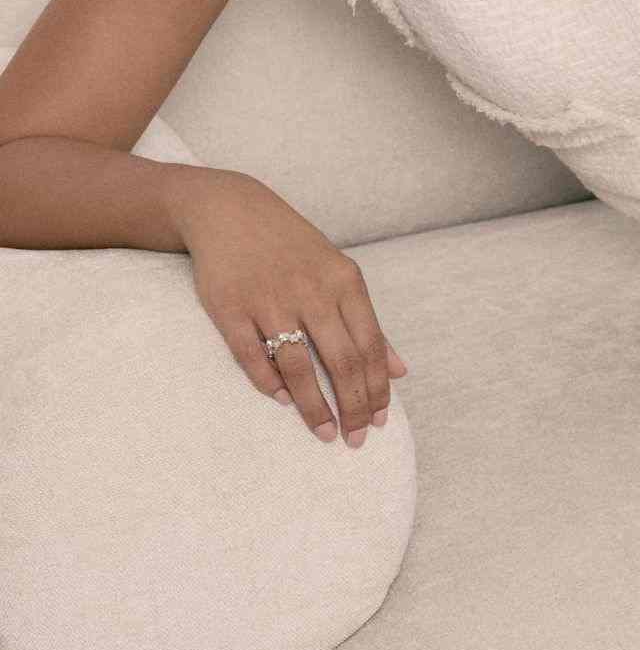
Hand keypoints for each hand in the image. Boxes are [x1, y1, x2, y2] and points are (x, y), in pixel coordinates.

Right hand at [168, 168, 408, 446]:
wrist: (232, 210)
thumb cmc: (294, 249)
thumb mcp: (339, 275)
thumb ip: (368, 323)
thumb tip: (399, 370)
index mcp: (344, 282)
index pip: (370, 346)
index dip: (376, 387)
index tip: (379, 420)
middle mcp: (311, 292)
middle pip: (341, 360)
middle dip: (353, 405)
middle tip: (355, 438)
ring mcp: (270, 300)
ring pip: (298, 366)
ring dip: (314, 406)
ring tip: (325, 432)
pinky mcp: (230, 308)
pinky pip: (251, 356)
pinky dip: (269, 383)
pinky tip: (283, 402)